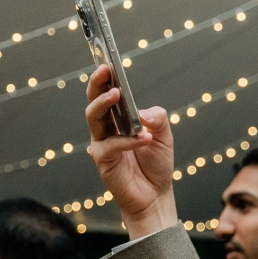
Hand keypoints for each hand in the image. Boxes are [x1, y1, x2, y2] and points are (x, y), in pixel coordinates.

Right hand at [83, 65, 177, 236]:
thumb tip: (143, 112)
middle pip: (94, 100)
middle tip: (105, 70)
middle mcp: (106, 128)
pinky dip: (126, 140)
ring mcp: (101, 143)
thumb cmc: (156, 165)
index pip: (106, 93)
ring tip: (117, 95)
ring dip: (104, 104)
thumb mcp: (164, 137)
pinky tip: (142, 138)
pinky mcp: (102, 160)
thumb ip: (157, 119)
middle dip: (97, 83)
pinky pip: (110, 144)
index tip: (108, 61)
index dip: (104, 77)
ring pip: (93, 117)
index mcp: (118, 118)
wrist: (155, 197)